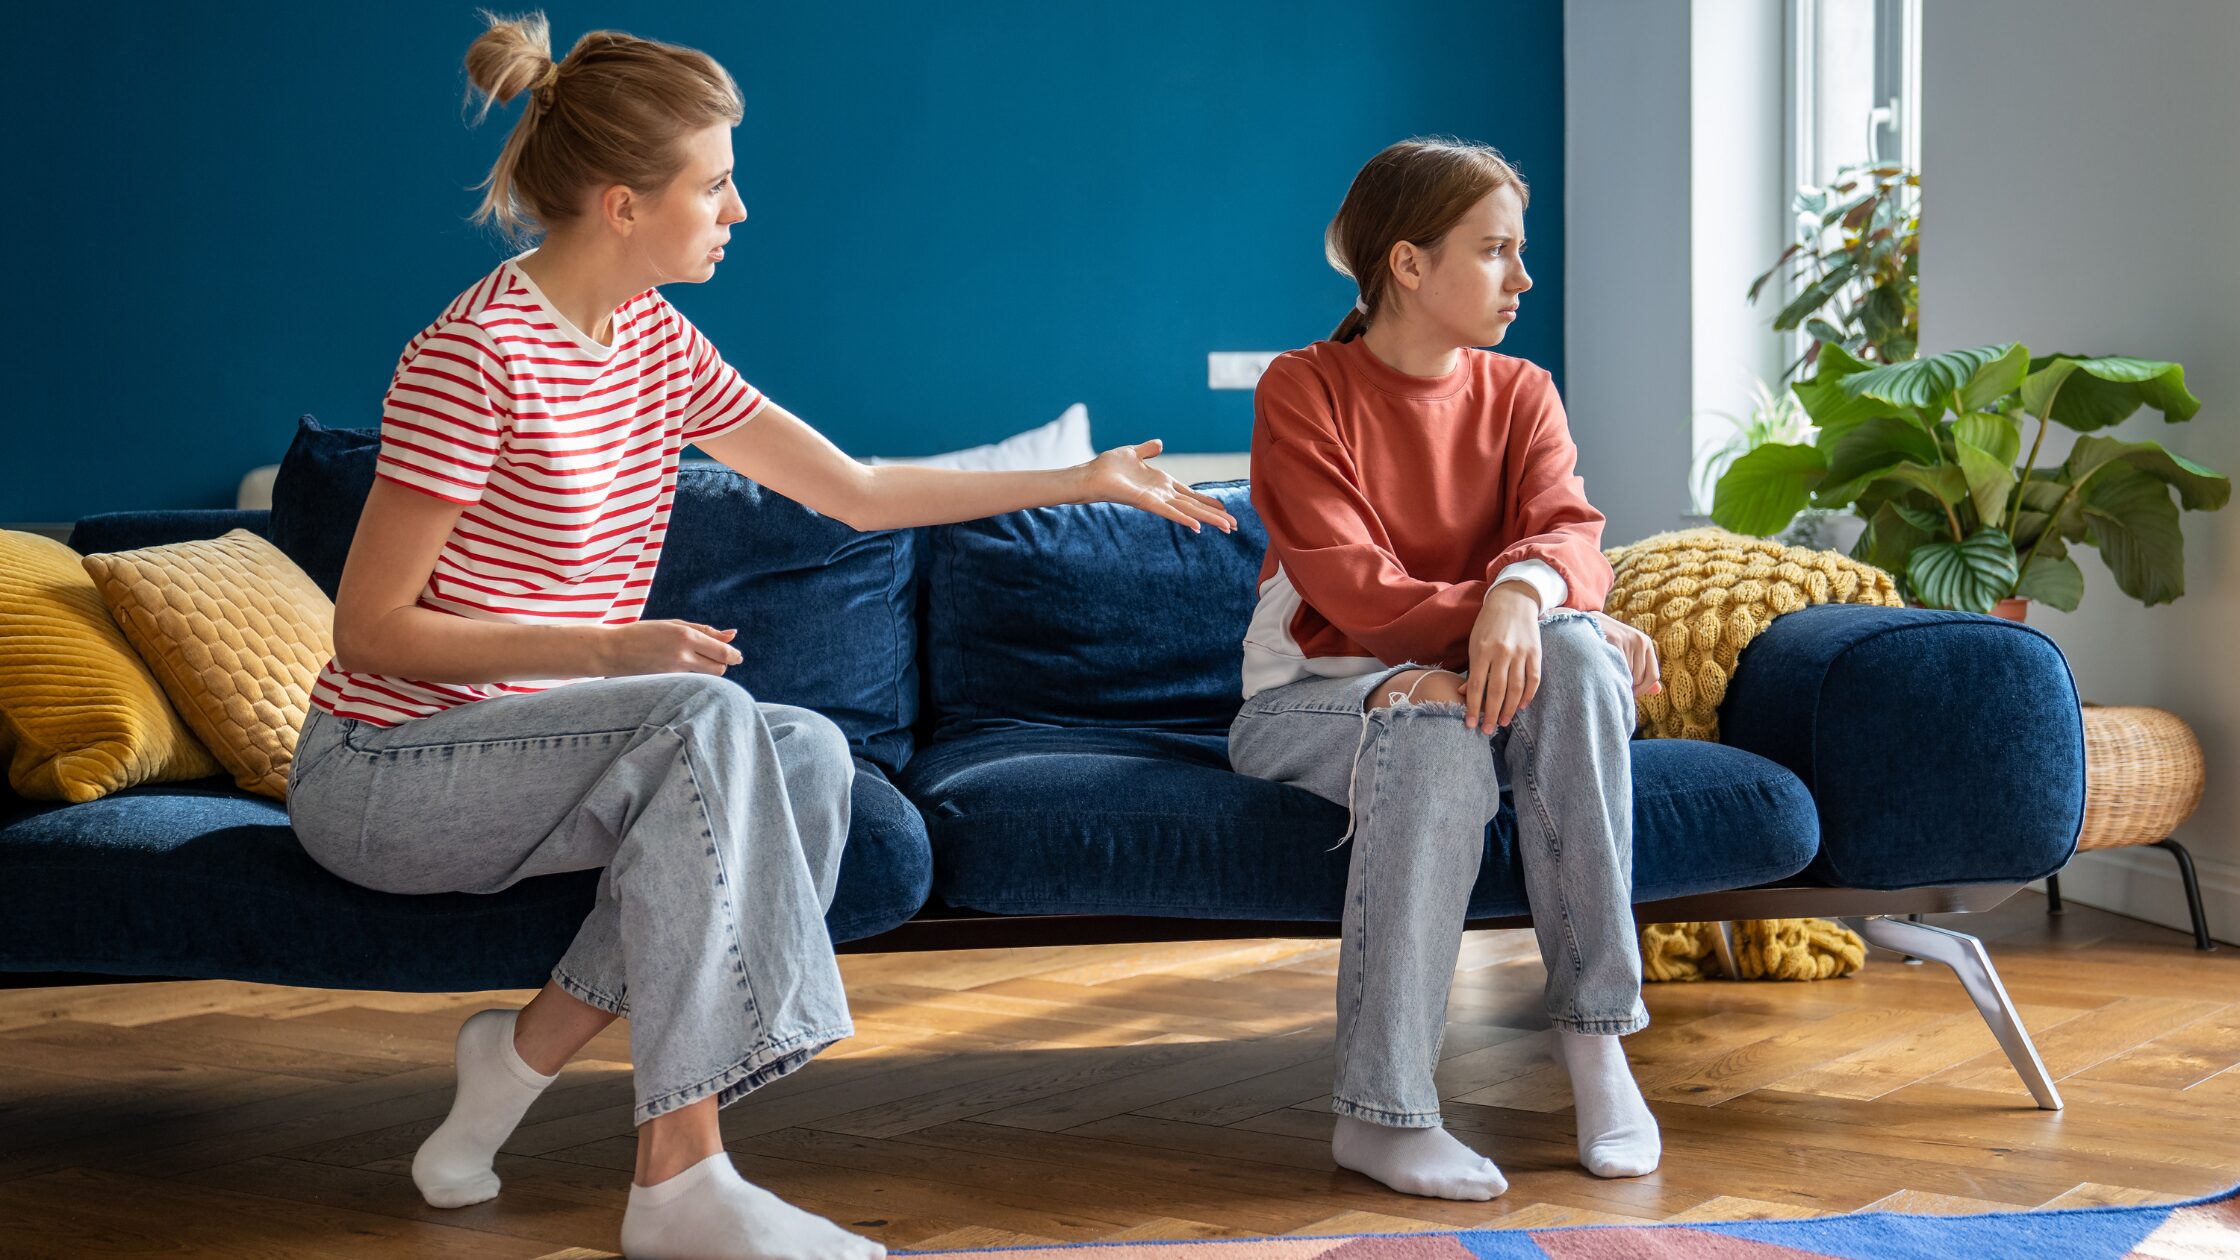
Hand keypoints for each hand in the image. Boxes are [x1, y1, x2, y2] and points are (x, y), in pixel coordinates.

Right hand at [600, 620, 741, 676]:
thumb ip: (705, 631)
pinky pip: (691, 684)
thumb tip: (732, 635)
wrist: (612, 650)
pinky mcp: (667, 685)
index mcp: (686, 636)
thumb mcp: (675, 625)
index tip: (737, 656)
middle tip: (713, 658)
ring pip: (706, 678)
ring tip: (693, 662)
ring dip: (708, 671)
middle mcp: (682, 656)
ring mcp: (674, 673)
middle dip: (721, 664)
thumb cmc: (644, 633)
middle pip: (719, 669)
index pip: (722, 652)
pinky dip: (693, 679)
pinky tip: (681, 671)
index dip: (733, 655)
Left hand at [1075, 438, 1237, 533]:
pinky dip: (1184, 519)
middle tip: (1235, 526)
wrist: (1091, 475)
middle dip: (1215, 516)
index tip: (1225, 509)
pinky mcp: (1147, 503)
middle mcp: (1162, 494)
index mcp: (1162, 483)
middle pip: (1194, 506)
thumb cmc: (1108, 467)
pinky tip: (1198, 527)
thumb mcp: (1133, 453)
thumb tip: (1159, 443)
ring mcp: (1156, 500)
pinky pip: (1169, 512)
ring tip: (1227, 528)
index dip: (1208, 502)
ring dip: (1208, 519)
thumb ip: (1147, 450)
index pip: (1190, 495)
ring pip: (1188, 511)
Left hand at [1463, 582, 1542, 733]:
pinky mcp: (1536, 653)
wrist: (1514, 600)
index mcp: (1482, 651)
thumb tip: (1464, 693)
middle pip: (1496, 691)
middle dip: (1491, 714)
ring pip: (1516, 689)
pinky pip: (1533, 679)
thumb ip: (1472, 668)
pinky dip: (1528, 695)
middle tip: (1488, 731)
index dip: (1473, 708)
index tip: (1470, 724)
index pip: (1477, 686)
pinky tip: (1521, 707)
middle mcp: (1502, 653)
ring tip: (1502, 723)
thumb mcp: (1474, 642)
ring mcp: (1520, 653)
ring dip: (1509, 709)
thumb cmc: (1489, 624)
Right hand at [1588, 611, 1662, 696]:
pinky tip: (1603, 669)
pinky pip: (1618, 667)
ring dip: (1618, 679)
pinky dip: (1611, 673)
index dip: (1643, 689)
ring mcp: (1629, 640)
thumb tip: (1658, 690)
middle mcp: (1641, 641)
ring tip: (1606, 674)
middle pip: (1640, 677)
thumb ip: (1642, 671)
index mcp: (1646, 643)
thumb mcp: (1628, 653)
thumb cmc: (1608, 642)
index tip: (1630, 693)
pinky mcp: (1616, 640)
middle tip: (1615, 685)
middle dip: (1628, 686)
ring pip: (1628, 674)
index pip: (1653, 675)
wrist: (1587, 622)